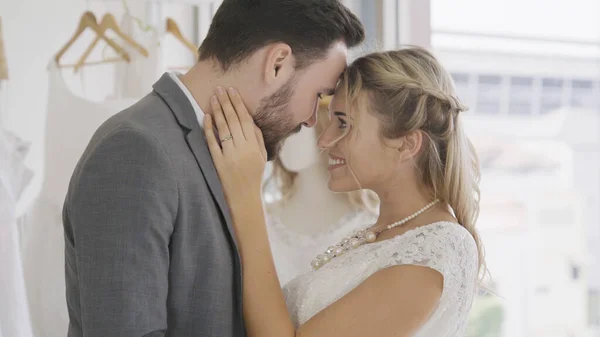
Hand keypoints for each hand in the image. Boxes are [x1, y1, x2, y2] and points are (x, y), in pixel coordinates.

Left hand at [204, 86, 266, 205]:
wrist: (243, 197)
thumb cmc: (253, 175)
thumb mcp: (261, 156)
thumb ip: (258, 138)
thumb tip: (251, 121)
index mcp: (255, 146)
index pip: (246, 120)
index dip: (239, 104)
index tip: (233, 91)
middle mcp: (243, 149)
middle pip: (234, 120)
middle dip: (227, 102)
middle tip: (220, 88)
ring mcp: (230, 155)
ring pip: (223, 128)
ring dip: (218, 111)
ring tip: (213, 97)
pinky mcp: (218, 162)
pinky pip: (213, 142)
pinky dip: (209, 129)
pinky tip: (206, 117)